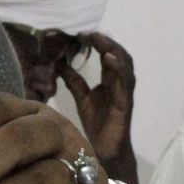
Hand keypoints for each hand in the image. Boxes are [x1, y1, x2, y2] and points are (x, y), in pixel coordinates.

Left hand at [58, 32, 136, 183]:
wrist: (105, 150)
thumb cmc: (97, 124)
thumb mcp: (81, 97)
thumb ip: (73, 80)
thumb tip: (58, 63)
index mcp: (111, 79)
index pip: (108, 54)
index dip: (98, 42)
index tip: (81, 33)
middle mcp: (121, 82)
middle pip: (118, 54)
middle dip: (105, 41)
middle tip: (88, 33)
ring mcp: (125, 91)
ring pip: (125, 64)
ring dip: (113, 49)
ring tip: (99, 39)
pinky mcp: (125, 102)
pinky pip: (124, 82)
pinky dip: (118, 69)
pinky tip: (109, 59)